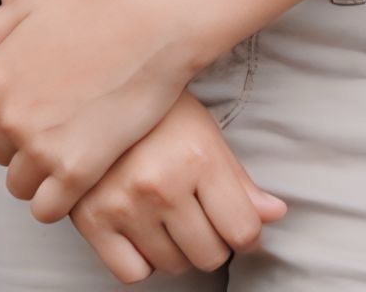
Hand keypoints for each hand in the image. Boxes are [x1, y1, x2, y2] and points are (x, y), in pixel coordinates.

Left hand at [0, 0, 209, 218]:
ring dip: (41, 177)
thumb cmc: (97, 6)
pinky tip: (80, 182)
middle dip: (26, 146)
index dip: (11, 119)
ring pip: (20, 186)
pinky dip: (58, 202)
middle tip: (64, 132)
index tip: (42, 113)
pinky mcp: (74, 170)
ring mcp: (40, 145)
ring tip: (72, 157)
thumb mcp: (32, 4)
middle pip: (2, 155)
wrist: (152, 25)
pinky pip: (46, 209)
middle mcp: (9, 115)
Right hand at [67, 94, 282, 280]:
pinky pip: (132, 273)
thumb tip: (275, 214)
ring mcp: (124, 206)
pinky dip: (141, 261)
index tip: (238, 226)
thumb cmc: (155, 113)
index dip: (247, 234)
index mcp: (198, 158)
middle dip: (212, 242)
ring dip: (177, 250)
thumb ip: (240, 180)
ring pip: (173, 266)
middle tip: (200, 217)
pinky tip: (141, 232)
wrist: (91, 92)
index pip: (243, 231)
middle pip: (210, 255)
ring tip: (168, 218)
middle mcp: (161, 185)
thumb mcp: (204, 133)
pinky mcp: (91, 221)